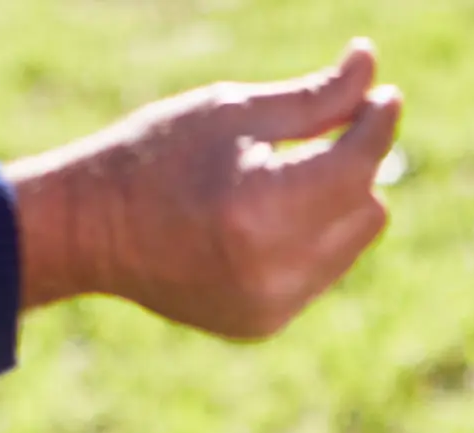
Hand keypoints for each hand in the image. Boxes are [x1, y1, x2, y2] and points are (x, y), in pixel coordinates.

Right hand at [5, 40, 401, 337]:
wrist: (89, 231)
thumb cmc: (155, 155)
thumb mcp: (232, 112)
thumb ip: (314, 98)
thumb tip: (372, 68)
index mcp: (261, 209)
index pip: (356, 167)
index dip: (377, 125)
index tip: (384, 95)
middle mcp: (274, 270)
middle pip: (366, 209)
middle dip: (354, 166)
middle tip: (324, 133)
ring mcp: (271, 307)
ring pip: (351, 244)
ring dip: (336, 206)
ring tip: (281, 178)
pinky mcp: (264, 325)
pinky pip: (320, 274)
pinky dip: (309, 242)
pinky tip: (261, 221)